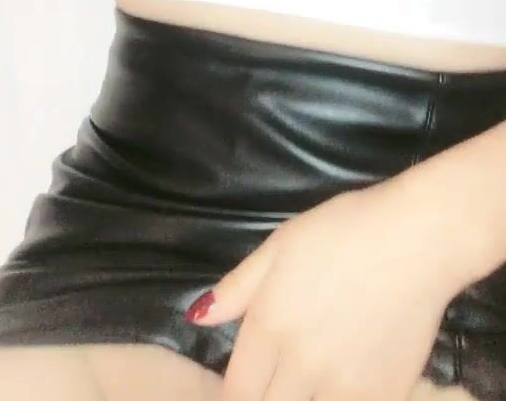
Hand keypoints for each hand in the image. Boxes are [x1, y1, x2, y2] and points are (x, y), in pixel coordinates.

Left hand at [186, 177, 459, 400]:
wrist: (417, 239)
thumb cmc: (343, 230)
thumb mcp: (280, 244)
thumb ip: (237, 288)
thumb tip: (197, 317)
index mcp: (269, 326)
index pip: (236, 392)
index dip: (236, 393)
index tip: (247, 384)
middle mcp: (300, 365)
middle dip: (266, 399)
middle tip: (277, 381)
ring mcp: (344, 386)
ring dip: (305, 400)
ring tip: (309, 380)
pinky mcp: (384, 394)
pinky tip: (347, 380)